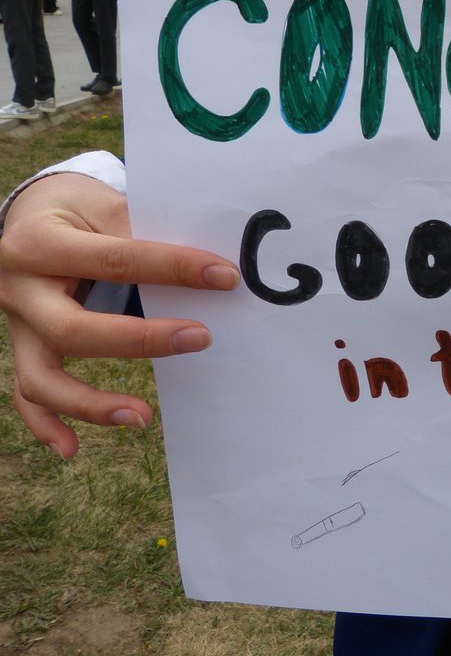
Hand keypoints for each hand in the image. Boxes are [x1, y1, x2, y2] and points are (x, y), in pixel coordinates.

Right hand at [0, 174, 238, 457]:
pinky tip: (71, 450)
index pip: (116, 259)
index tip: (225, 277)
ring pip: (40, 376)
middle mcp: (17, 286)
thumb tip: (207, 270)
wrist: (30, 213)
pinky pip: (27, 393)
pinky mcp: (24, 346)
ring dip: (90, 403)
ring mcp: (16, 323)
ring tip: (142, 417)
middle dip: (141, 340)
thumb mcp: (103, 205)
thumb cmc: (80, 210)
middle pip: (73, 329)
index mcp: (39, 242)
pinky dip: (46, 423)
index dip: (174, 268)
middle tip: (201, 338)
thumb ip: (143, 233)